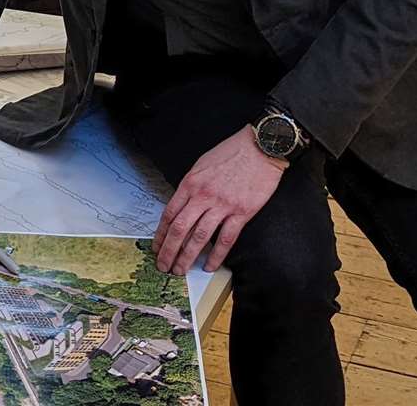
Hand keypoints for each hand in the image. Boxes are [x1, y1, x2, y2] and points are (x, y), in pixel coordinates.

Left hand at [153, 126, 286, 275]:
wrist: (260, 147)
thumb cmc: (232, 152)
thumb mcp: (202, 164)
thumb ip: (191, 186)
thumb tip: (182, 206)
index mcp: (191, 183)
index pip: (170, 214)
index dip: (161, 234)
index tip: (157, 247)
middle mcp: (203, 195)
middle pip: (180, 229)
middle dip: (169, 251)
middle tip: (163, 266)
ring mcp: (222, 205)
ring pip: (199, 237)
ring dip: (187, 257)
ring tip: (180, 270)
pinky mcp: (242, 212)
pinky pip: (226, 239)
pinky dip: (216, 255)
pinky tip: (209, 266)